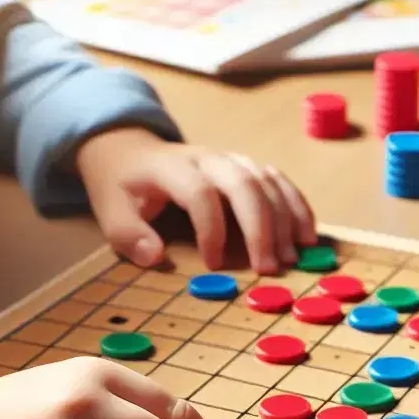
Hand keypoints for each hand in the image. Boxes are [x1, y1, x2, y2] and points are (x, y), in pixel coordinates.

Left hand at [75, 127, 316, 275]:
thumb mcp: (110, 211)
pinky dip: (296, 206)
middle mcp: (206, 158)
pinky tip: (307, 235)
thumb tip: (155, 256)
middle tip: (269, 268)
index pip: (200, 193)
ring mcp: (230, 159)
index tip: (212, 264)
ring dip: (284, 219)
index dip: (211, 229)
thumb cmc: (123, 187)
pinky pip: (279, 180)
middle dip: (260, 227)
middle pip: (244, 183)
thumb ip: (129, 235)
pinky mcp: (245, 166)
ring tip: (293, 257)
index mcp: (171, 167)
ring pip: (266, 181)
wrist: (130, 150)